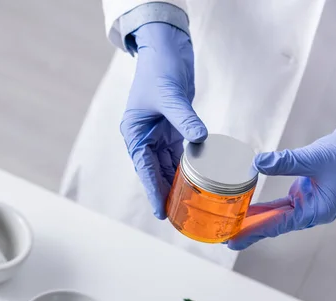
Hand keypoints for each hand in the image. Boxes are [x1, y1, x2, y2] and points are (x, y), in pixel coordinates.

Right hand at [121, 23, 207, 218]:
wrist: (166, 49)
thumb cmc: (158, 69)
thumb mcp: (170, 95)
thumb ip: (185, 119)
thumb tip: (200, 139)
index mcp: (135, 132)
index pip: (144, 168)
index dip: (153, 191)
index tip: (160, 211)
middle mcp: (145, 137)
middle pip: (155, 172)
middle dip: (166, 193)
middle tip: (177, 216)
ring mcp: (160, 134)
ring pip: (168, 166)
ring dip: (178, 183)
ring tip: (187, 204)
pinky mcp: (174, 129)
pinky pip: (181, 154)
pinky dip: (188, 166)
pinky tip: (198, 180)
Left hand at [228, 116, 335, 249]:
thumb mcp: (315, 156)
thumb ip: (285, 161)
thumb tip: (257, 162)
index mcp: (318, 210)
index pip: (279, 224)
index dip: (255, 231)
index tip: (235, 239)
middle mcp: (312, 212)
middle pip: (275, 225)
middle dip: (250, 231)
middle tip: (225, 237)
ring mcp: (307, 204)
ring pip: (275, 216)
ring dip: (254, 220)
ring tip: (231, 226)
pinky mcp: (303, 194)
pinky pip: (279, 206)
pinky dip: (263, 207)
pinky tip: (246, 209)